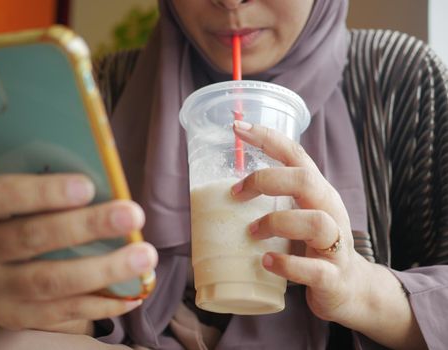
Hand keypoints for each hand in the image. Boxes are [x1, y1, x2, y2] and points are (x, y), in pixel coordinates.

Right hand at [0, 174, 157, 334]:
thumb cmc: (23, 210)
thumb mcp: (25, 192)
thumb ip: (54, 188)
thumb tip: (109, 188)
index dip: (42, 192)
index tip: (88, 186)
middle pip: (29, 238)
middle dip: (86, 226)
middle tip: (132, 215)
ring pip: (48, 281)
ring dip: (102, 269)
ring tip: (144, 256)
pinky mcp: (11, 316)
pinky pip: (61, 312)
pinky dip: (101, 302)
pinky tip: (133, 291)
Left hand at [231, 120, 370, 323]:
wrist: (350, 289)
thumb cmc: (313, 248)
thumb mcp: (297, 216)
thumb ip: (273, 202)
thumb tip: (224, 194)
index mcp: (318, 193)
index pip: (296, 155)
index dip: (268, 138)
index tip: (237, 127)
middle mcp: (330, 211)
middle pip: (306, 180)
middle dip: (266, 180)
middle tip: (236, 193)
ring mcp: (335, 244)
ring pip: (314, 221)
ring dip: (275, 223)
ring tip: (252, 233)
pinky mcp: (334, 276)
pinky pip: (314, 269)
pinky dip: (286, 265)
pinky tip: (266, 262)